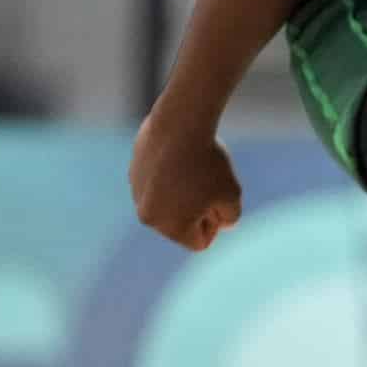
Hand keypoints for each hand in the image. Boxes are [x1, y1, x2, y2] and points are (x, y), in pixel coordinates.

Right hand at [129, 107, 242, 249]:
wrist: (180, 124)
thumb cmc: (209, 164)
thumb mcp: (232, 196)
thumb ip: (229, 218)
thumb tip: (220, 224)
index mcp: (169, 227)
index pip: (199, 242)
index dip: (215, 223)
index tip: (219, 201)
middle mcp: (147, 215)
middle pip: (180, 226)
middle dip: (197, 212)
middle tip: (209, 184)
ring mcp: (136, 193)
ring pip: (168, 204)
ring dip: (183, 194)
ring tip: (194, 170)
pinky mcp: (133, 172)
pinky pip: (158, 184)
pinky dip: (170, 177)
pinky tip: (180, 159)